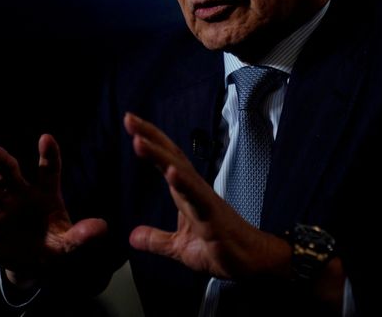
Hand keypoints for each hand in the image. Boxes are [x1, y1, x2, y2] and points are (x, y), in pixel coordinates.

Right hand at [0, 135, 107, 285]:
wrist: (35, 264)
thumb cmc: (55, 244)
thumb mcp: (71, 243)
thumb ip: (83, 235)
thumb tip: (101, 228)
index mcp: (46, 192)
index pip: (49, 170)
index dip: (48, 155)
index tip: (46, 139)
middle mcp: (22, 193)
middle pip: (11, 172)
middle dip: (1, 160)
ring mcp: (2, 206)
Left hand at [124, 112, 290, 280]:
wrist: (252, 262)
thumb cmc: (222, 248)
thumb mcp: (180, 247)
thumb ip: (156, 240)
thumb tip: (133, 236)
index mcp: (185, 192)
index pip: (166, 159)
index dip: (150, 140)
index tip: (130, 122)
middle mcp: (195, 189)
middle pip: (171, 156)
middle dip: (150, 136)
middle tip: (129, 118)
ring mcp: (205, 200)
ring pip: (181, 171)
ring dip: (159, 155)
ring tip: (139, 141)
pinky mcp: (214, 216)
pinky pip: (197, 197)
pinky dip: (183, 183)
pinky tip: (170, 172)